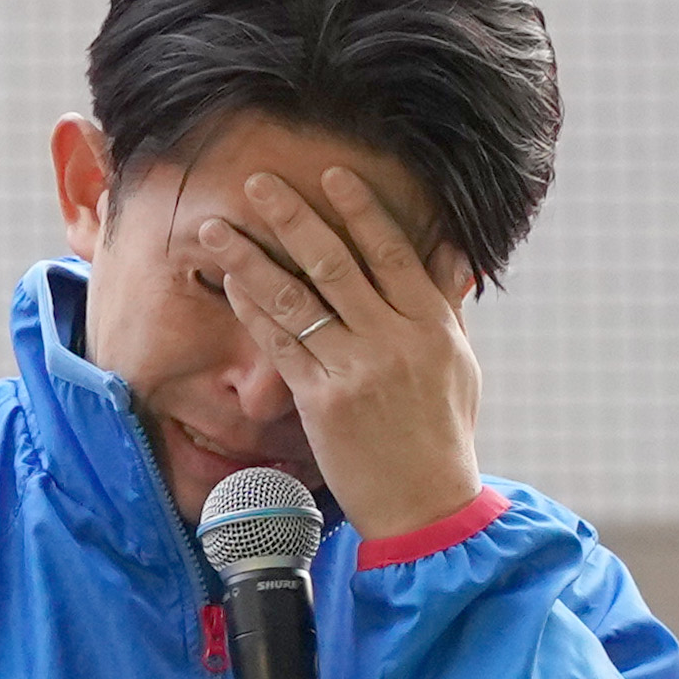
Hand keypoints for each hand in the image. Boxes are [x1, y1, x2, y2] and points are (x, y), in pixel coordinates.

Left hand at [196, 165, 484, 541]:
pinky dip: (255, 309)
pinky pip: (282, 344)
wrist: (426, 504)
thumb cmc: (442, 433)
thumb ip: (447, 305)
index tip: (331, 174)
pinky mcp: (323, 400)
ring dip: (252, 257)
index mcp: (431, 323)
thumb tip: (452, 251)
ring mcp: (356, 368)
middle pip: (336, 262)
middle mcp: (394, 338)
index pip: (392, 251)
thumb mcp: (459, 362)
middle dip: (293, 217)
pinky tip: (232, 282)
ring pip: (297, 298)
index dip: (360, 209)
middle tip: (259, 182)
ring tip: (219, 228)